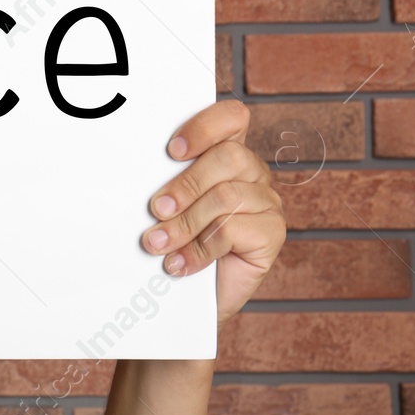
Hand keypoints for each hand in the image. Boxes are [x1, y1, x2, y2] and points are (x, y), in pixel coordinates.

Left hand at [141, 100, 285, 324]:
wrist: (189, 296)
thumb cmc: (175, 241)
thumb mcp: (168, 206)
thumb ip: (166, 182)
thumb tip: (141, 178)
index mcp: (227, 152)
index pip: (232, 118)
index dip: (205, 128)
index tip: (172, 151)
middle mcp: (252, 172)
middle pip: (229, 157)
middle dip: (185, 185)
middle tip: (156, 209)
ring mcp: (267, 202)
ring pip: (226, 197)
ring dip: (185, 224)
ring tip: (158, 244)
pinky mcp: (273, 234)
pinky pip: (233, 231)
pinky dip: (198, 250)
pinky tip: (179, 264)